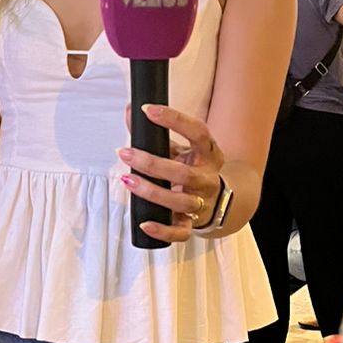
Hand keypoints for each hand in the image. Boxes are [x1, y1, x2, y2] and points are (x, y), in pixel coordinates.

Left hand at [118, 103, 224, 244]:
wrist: (217, 200)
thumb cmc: (192, 168)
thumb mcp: (180, 148)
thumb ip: (156, 134)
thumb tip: (129, 112)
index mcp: (208, 154)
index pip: (198, 132)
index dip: (174, 120)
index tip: (148, 110)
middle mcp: (207, 178)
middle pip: (182, 173)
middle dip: (151, 163)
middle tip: (125, 152)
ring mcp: (201, 202)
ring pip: (178, 201)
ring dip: (150, 192)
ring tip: (127, 179)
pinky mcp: (192, 223)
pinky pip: (180, 231)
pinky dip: (163, 230)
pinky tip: (144, 223)